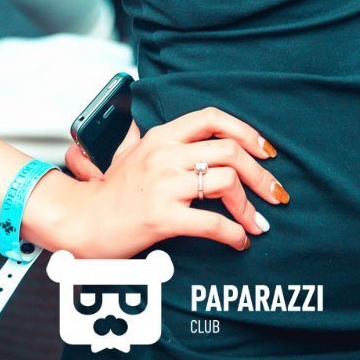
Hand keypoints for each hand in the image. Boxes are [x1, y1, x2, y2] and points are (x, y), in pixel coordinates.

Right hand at [62, 106, 284, 258]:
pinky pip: (210, 223)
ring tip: (257, 223)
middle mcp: (165, 154)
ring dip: (250, 206)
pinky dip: (233, 234)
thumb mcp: (131, 153)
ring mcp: (163, 184)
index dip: (246, 131)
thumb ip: (156, 140)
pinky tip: (239, 242)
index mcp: (162, 135)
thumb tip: (177, 129)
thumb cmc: (111, 192)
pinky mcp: (161, 216)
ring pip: (226, 182)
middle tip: (276, 193)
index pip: (212, 117)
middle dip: (261, 174)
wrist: (82, 221)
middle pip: (229, 150)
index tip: (267, 150)